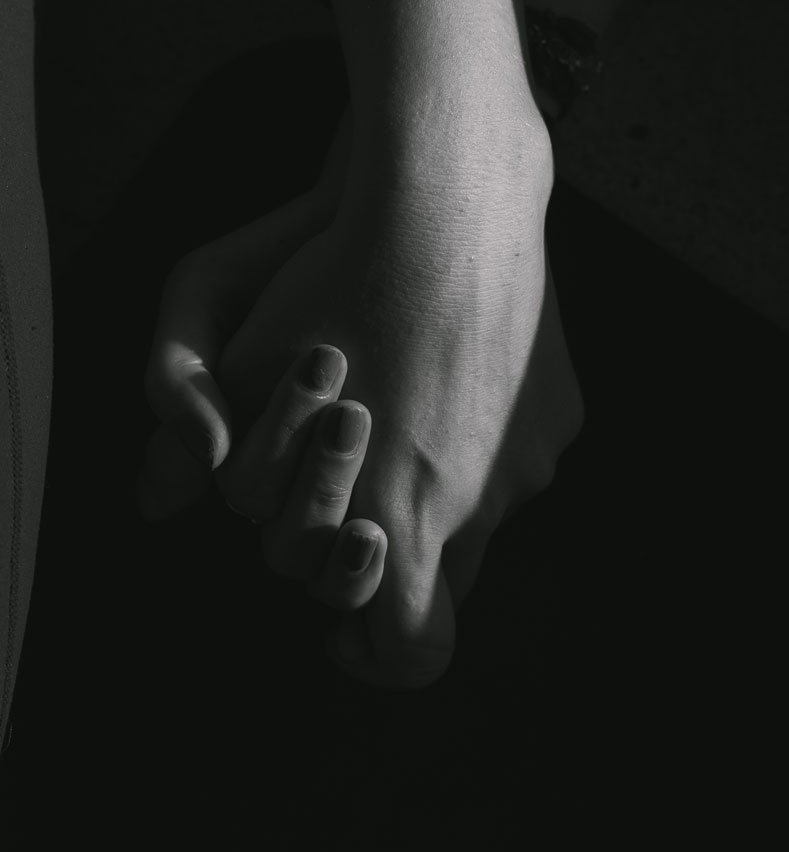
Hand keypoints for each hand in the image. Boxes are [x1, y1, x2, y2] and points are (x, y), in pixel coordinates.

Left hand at [212, 87, 583, 687]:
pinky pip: (516, 452)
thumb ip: (214, 462)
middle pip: (445, 573)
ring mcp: (534, 457)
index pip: (414, 650)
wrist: (450, 195)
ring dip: (441, 481)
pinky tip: (450, 364)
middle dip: (395, 544)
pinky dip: (481, 432)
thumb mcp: (243, 368)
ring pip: (483, 506)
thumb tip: (163, 509)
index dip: (379, 656)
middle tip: (360, 481)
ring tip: (407, 397)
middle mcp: (486, 503)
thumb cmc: (337, 283)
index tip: (345, 628)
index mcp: (408, 515)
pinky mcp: (563, 412)